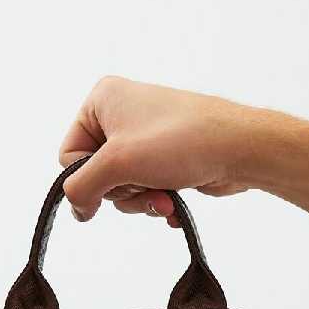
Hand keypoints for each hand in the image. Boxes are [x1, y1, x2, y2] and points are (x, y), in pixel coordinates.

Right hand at [58, 77, 258, 225]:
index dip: (87, 177)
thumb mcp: (117, 164)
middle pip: (97, 174)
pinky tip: (175, 201)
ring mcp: (145, 137)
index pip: (69, 153)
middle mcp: (121, 114)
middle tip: (145, 186)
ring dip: (142, 200)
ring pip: (122, 187)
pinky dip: (157, 200)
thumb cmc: (179, 141)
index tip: (112, 183)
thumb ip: (82, 187)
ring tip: (165, 196)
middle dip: (122, 191)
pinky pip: (145, 189)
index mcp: (102, 100)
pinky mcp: (165, 157)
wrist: (238, 147)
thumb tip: (77, 208)